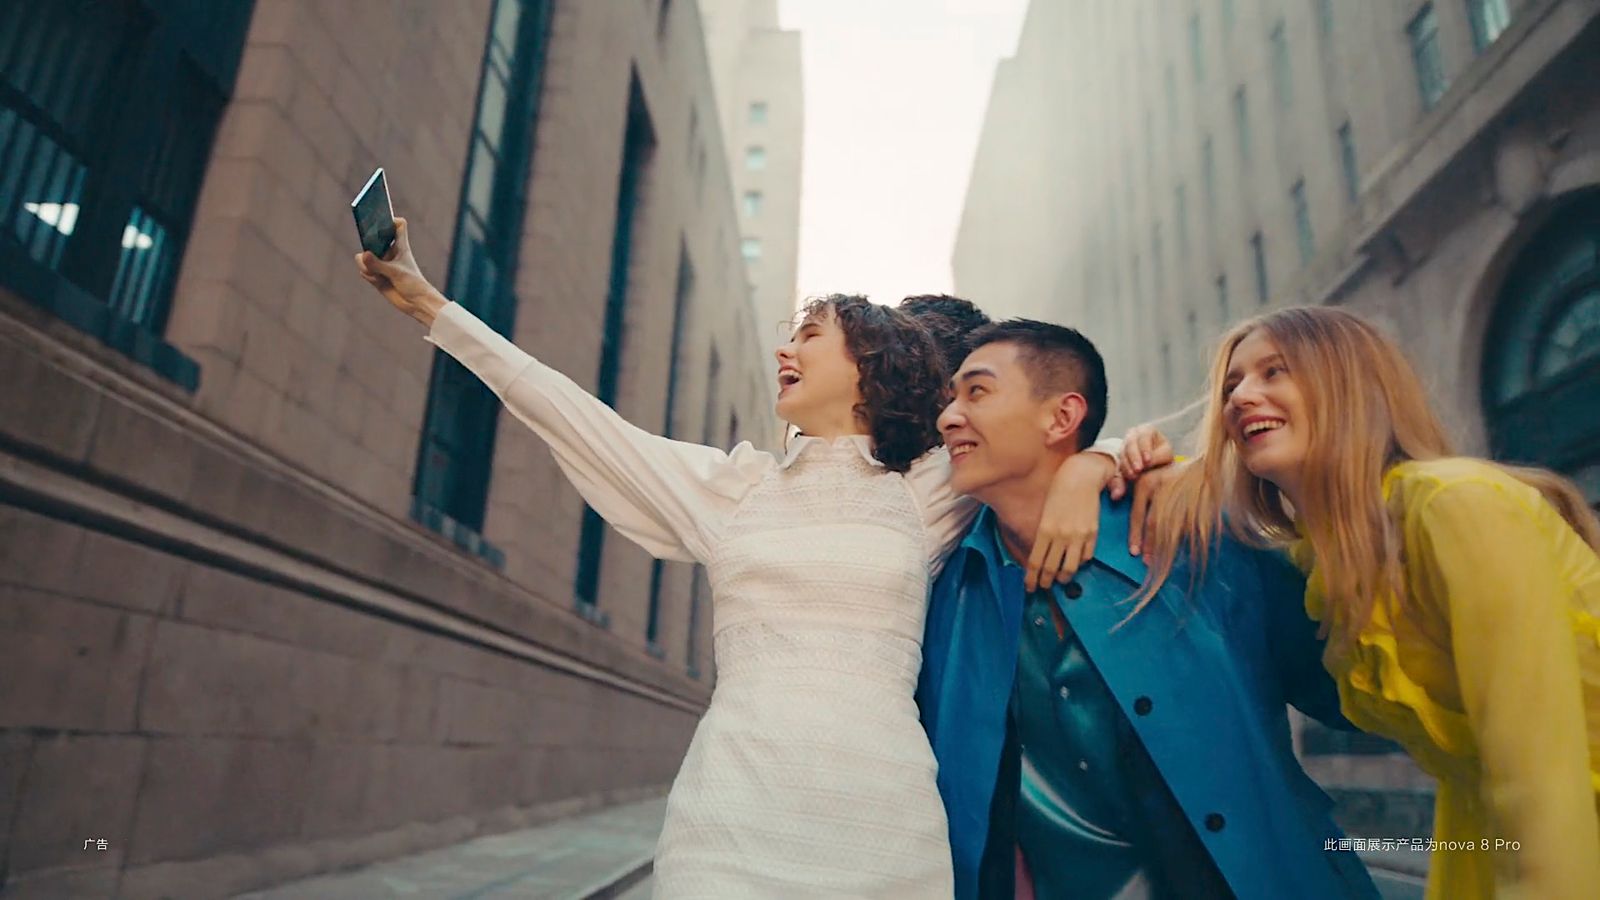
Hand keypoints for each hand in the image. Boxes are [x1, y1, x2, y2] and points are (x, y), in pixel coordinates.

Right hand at [354, 217, 447, 326]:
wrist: (416, 304)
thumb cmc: (413, 284)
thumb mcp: (396, 272)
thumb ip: (378, 264)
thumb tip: (362, 256)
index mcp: (401, 246)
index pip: (398, 226)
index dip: (391, 220)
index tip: (382, 219)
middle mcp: (390, 253)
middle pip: (374, 238)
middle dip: (367, 239)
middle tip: (362, 233)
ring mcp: (382, 264)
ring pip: (365, 257)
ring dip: (367, 265)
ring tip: (377, 274)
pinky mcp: (376, 275)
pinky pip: (364, 271)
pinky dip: (368, 275)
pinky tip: (377, 281)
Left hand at [1024, 450, 1115, 591]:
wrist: (1081, 476)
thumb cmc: (1059, 490)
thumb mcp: (1045, 512)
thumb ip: (1043, 534)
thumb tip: (1041, 554)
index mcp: (1045, 529)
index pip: (1035, 562)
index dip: (1031, 578)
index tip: (1030, 586)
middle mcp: (1061, 535)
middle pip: (1051, 569)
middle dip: (1045, 581)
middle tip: (1043, 586)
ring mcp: (1078, 535)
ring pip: (1070, 568)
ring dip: (1063, 578)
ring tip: (1060, 580)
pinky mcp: (1092, 533)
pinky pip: (1086, 557)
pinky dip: (1079, 563)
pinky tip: (1075, 563)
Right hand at [1119, 423, 1174, 480]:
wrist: (1155, 463)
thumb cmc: (1162, 456)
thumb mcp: (1165, 454)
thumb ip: (1158, 456)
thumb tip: (1147, 462)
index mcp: (1147, 430)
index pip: (1144, 436)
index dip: (1145, 448)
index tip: (1148, 460)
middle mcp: (1134, 434)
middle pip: (1131, 443)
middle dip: (1134, 457)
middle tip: (1139, 469)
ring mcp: (1125, 443)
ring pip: (1123, 452)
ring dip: (1128, 464)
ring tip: (1134, 475)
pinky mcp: (1120, 455)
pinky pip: (1119, 461)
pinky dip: (1124, 469)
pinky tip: (1129, 476)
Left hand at [1128, 458, 1189, 556]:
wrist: (1206, 465)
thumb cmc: (1177, 475)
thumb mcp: (1155, 479)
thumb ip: (1144, 500)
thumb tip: (1139, 531)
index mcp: (1145, 484)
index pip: (1137, 515)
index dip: (1135, 535)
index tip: (1134, 552)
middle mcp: (1159, 490)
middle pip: (1152, 524)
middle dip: (1149, 545)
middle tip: (1146, 562)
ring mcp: (1177, 497)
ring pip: (1169, 528)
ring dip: (1164, 547)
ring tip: (1160, 563)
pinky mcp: (1194, 504)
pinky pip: (1185, 527)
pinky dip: (1181, 540)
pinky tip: (1177, 550)